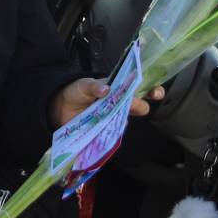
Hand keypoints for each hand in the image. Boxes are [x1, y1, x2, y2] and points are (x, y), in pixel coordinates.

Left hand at [48, 77, 164, 128]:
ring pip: (127, 120)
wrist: (60, 106)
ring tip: (117, 117)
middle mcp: (120, 103)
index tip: (156, 92)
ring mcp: (113, 118)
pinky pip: (114, 133)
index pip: (141, 88)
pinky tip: (110, 130)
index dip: (152, 90)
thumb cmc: (76, 91)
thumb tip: (106, 89)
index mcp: (119, 88)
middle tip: (134, 105)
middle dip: (140, 105)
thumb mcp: (84, 85)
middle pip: (139, 106)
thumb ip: (94, 86)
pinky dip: (113, 133)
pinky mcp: (105, 130)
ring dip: (125, 119)